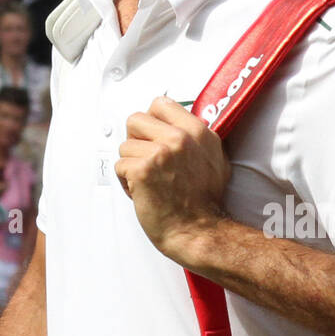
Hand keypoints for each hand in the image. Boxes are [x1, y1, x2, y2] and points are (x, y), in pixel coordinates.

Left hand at [116, 95, 229, 260]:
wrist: (197, 231)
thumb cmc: (204, 204)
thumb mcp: (214, 160)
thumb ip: (196, 139)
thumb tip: (180, 126)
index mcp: (198, 132)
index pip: (160, 104)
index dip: (151, 121)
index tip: (153, 137)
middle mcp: (180, 138)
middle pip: (136, 120)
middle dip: (136, 142)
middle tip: (146, 161)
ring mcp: (161, 152)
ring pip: (125, 146)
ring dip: (131, 165)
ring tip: (148, 181)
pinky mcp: (143, 170)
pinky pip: (120, 166)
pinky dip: (126, 183)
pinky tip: (143, 192)